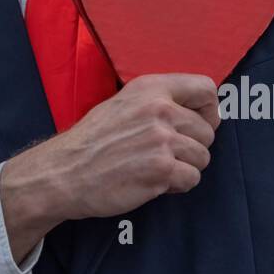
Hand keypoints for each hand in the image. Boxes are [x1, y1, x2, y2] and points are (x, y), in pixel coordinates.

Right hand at [0, 73, 220, 258]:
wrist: (65, 171)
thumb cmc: (92, 140)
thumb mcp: (123, 103)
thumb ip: (158, 102)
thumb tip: (195, 111)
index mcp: (151, 88)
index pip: (206, 89)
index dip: (208, 111)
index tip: (198, 124)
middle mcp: (160, 109)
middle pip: (207, 131)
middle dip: (192, 146)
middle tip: (165, 154)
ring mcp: (162, 140)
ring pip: (203, 157)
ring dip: (184, 167)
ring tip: (156, 167)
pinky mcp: (162, 170)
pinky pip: (192, 179)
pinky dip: (177, 185)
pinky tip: (154, 182)